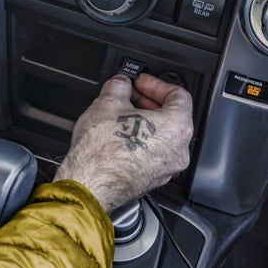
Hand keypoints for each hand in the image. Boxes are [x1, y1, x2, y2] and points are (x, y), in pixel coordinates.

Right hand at [54, 73, 192, 212]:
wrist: (88, 184)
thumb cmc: (101, 152)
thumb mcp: (107, 103)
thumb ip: (120, 85)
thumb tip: (121, 83)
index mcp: (177, 128)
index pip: (178, 95)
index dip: (156, 84)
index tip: (140, 82)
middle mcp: (178, 151)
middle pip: (172, 116)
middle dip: (148, 102)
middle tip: (129, 95)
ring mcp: (166, 168)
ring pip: (162, 137)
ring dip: (144, 121)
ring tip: (120, 114)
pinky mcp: (152, 179)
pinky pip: (153, 153)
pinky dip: (141, 141)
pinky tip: (120, 134)